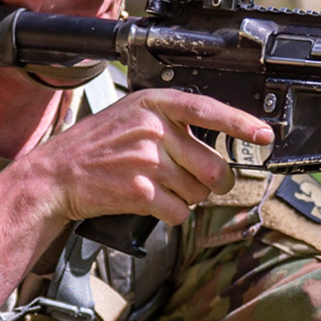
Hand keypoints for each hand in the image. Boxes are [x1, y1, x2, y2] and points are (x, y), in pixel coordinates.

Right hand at [14, 90, 274, 226]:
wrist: (55, 176)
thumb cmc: (94, 148)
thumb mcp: (131, 117)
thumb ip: (170, 122)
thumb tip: (217, 144)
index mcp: (153, 104)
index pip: (208, 110)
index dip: (241, 124)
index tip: (266, 135)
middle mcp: (153, 129)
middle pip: (212, 165)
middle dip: (213, 182)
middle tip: (200, 183)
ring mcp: (146, 160)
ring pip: (197, 192)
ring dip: (186, 199)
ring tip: (159, 189)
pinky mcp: (139, 191)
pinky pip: (178, 212)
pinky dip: (170, 215)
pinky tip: (151, 204)